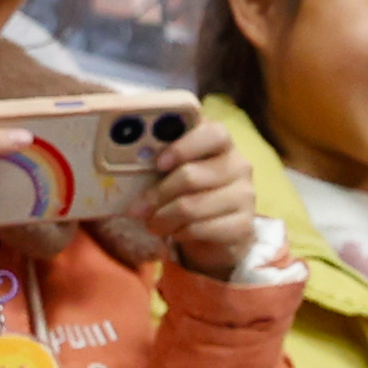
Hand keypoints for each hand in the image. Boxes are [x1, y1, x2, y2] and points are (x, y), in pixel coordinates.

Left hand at [93, 112, 264, 280]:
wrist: (219, 231)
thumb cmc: (190, 192)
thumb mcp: (174, 171)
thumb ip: (159, 158)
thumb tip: (123, 157)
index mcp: (220, 143)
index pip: (213, 133)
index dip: (183, 146)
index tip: (158, 163)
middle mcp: (239, 166)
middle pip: (192, 176)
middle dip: (158, 194)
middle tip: (138, 208)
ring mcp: (245, 197)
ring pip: (193, 206)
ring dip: (164, 218)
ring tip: (153, 223)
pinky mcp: (244, 225)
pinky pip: (202, 229)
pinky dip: (181, 233)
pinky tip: (175, 232)